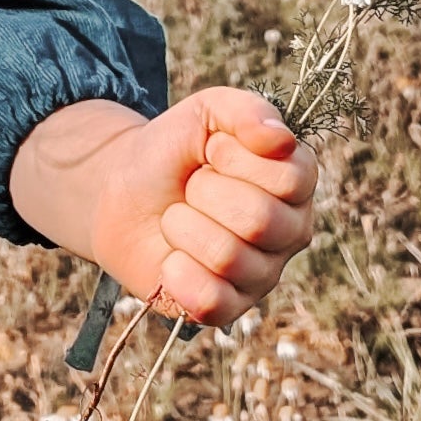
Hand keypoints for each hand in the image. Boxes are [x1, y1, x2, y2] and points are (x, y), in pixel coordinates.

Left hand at [8, 87, 318, 325]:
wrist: (122, 193)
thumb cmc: (173, 151)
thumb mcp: (205, 112)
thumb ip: (245, 111)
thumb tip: (279, 138)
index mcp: (297, 180)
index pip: (289, 178)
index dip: (235, 158)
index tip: (211, 150)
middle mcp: (291, 230)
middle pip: (260, 221)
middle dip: (204, 193)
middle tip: (191, 187)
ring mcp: (263, 273)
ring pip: (230, 258)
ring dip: (184, 227)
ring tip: (177, 218)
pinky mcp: (230, 308)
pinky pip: (213, 301)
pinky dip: (180, 275)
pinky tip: (172, 259)